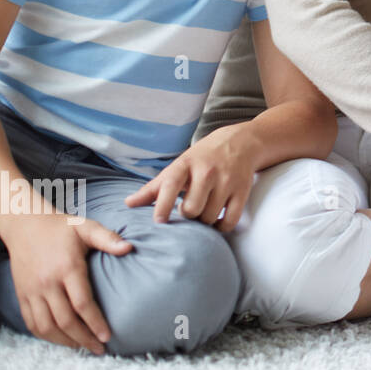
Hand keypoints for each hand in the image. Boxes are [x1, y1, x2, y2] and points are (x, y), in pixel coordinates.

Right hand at [6, 212, 131, 353]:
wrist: (26, 224)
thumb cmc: (62, 227)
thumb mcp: (86, 227)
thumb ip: (108, 238)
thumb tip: (129, 248)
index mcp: (67, 268)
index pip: (82, 303)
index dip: (95, 322)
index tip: (107, 336)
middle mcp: (47, 282)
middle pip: (65, 320)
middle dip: (83, 338)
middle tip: (99, 348)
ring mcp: (32, 290)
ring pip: (46, 326)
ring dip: (64, 341)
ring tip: (82, 346)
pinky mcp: (22, 294)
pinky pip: (31, 322)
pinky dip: (45, 335)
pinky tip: (60, 339)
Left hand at [124, 125, 255, 230]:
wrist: (240, 142)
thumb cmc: (202, 158)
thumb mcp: (178, 167)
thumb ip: (154, 187)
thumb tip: (128, 204)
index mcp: (186, 164)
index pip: (172, 184)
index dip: (164, 204)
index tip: (159, 221)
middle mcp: (207, 171)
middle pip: (192, 208)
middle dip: (187, 215)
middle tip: (188, 211)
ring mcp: (227, 181)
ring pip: (210, 216)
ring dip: (204, 221)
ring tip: (203, 212)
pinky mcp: (243, 190)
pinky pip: (231, 219)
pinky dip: (222, 227)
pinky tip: (217, 222)